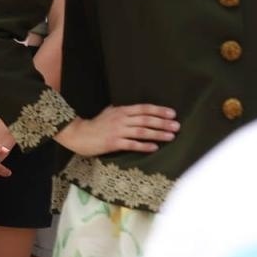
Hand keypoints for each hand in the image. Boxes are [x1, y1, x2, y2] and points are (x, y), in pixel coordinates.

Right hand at [55, 103, 178, 156]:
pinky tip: (154, 147)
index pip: (143, 109)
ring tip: (171, 136)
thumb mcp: (108, 112)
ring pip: (141, 132)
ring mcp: (117, 131)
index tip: (172, 113)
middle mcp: (120, 119)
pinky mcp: (113, 143)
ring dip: (157, 134)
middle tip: (177, 125)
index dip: (158, 110)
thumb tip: (135, 110)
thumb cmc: (95, 124)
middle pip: (145, 120)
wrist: (79, 134)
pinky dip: (144, 145)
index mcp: (121, 110)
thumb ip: (122, 111)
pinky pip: (132, 144)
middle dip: (162, 122)